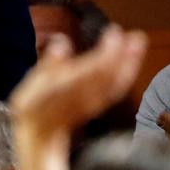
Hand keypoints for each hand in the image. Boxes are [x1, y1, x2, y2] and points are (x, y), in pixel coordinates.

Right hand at [11, 25, 146, 139]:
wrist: (37, 137)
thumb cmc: (32, 106)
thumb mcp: (33, 84)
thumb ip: (48, 63)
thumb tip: (62, 41)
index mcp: (66, 88)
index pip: (92, 68)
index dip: (107, 51)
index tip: (115, 31)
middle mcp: (83, 97)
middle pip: (108, 76)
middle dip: (124, 57)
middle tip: (137, 36)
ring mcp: (93, 103)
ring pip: (115, 84)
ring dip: (129, 64)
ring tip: (138, 43)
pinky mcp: (98, 106)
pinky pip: (115, 91)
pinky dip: (125, 76)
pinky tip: (130, 63)